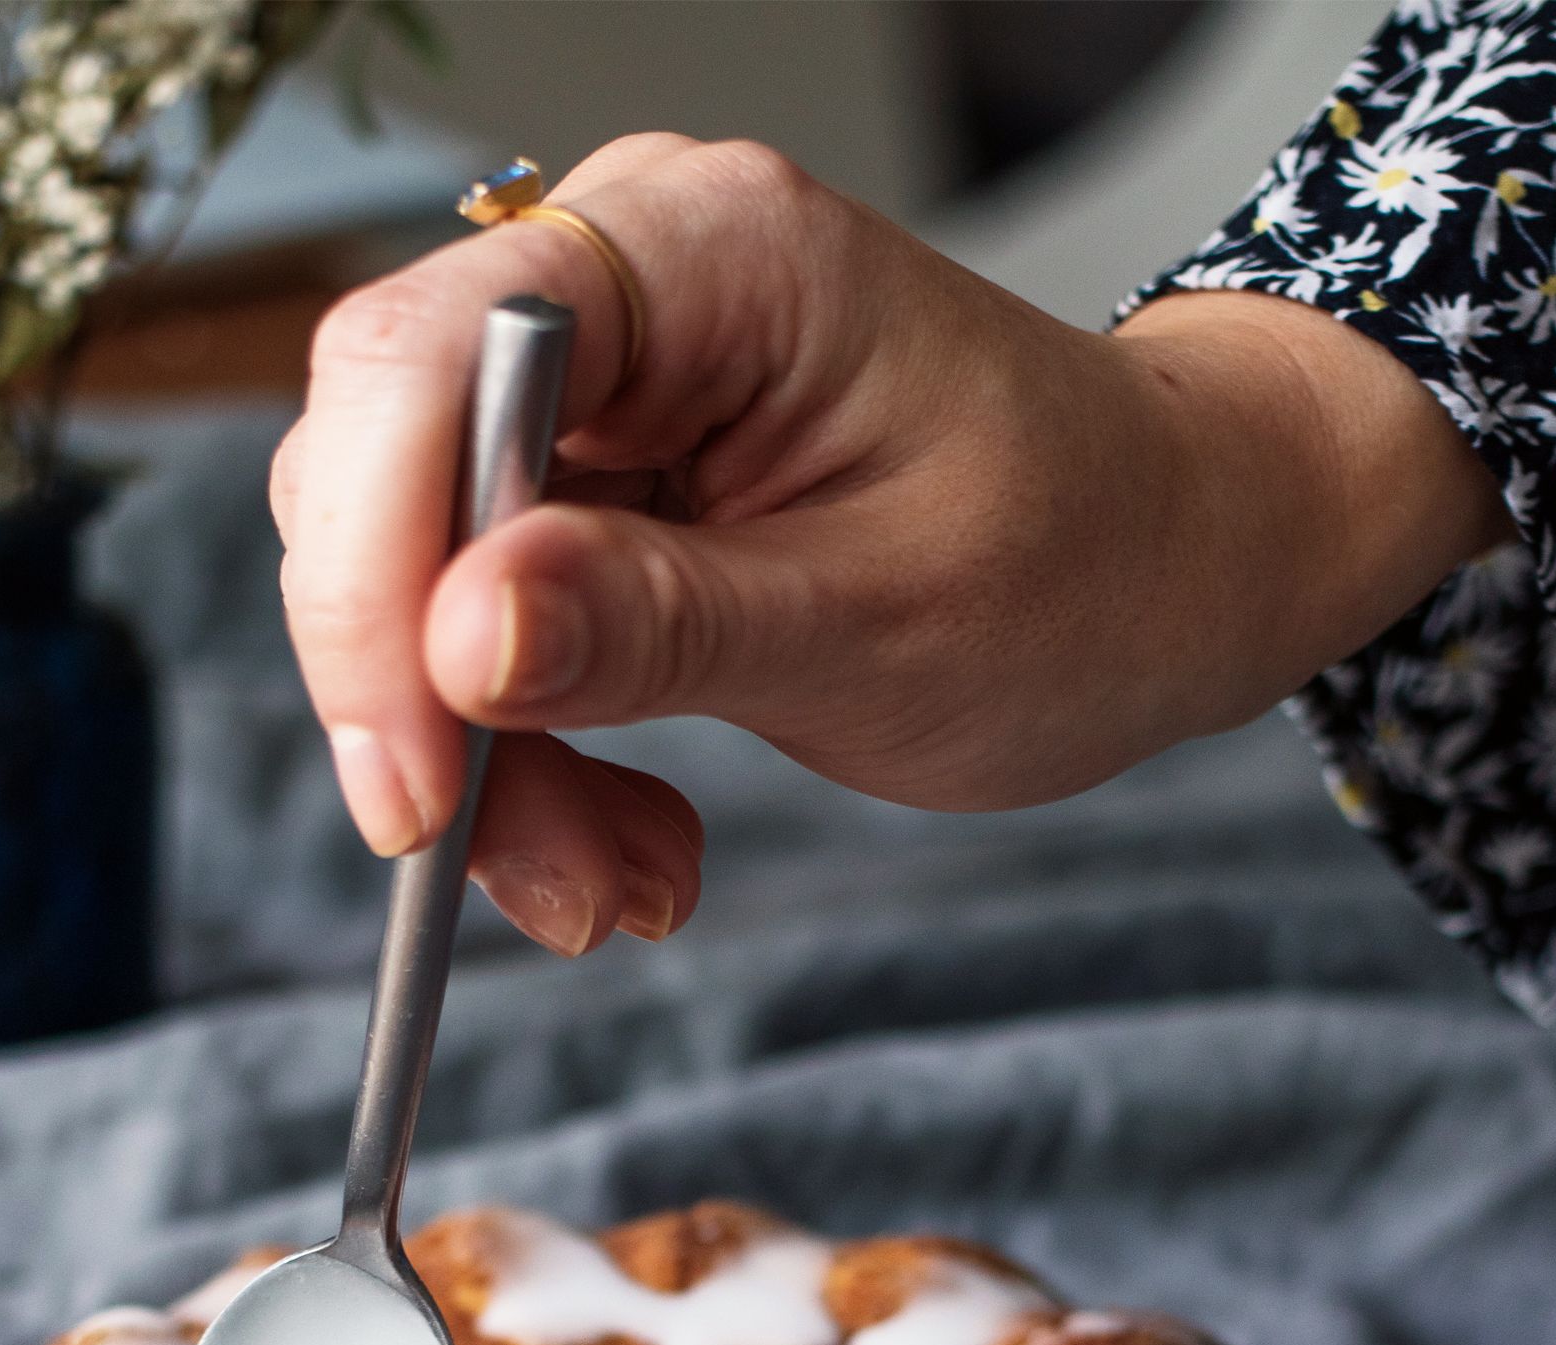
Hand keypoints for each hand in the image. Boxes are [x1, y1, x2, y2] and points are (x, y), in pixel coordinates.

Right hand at [271, 134, 1507, 954]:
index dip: (371, 580)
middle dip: (438, 705)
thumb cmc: (1091, 563)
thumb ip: (661, 626)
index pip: (422, 363)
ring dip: (497, 762)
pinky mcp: (609, 478)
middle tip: (539, 884)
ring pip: (427, 572)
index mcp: (705, 247)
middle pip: (391, 471)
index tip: (417, 787)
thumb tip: (456, 638)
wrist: (1184, 562)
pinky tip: (637, 844)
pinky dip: (542, 754)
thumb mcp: (885, 627)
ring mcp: (611, 378)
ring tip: (622, 887)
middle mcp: (626, 276)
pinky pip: (494, 619)